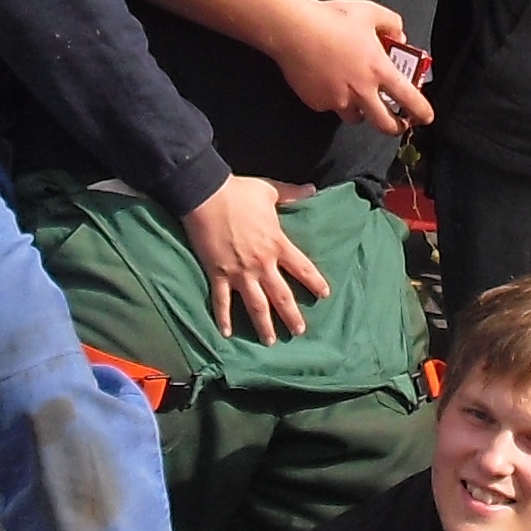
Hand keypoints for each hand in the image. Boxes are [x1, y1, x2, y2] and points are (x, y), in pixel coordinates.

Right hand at [179, 174, 329, 341]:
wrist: (207, 195)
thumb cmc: (239, 192)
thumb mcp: (270, 191)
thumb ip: (292, 194)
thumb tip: (313, 189)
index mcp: (277, 244)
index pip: (302, 268)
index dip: (314, 282)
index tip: (323, 295)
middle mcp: (262, 263)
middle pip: (281, 296)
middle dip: (292, 316)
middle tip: (299, 332)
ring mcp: (239, 272)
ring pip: (255, 305)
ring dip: (264, 325)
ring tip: (270, 341)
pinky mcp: (218, 273)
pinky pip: (222, 301)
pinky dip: (223, 318)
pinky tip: (226, 334)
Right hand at [273, 0, 434, 133]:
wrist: (293, 29)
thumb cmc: (332, 18)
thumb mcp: (369, 12)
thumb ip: (391, 23)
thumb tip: (399, 37)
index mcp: (379, 69)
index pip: (408, 98)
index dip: (421, 111)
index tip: (426, 118)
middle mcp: (361, 91)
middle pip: (384, 124)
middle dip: (394, 127)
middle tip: (396, 124)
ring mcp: (338, 100)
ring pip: (355, 118)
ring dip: (361, 112)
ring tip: (357, 98)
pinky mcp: (317, 102)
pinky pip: (330, 106)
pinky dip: (333, 99)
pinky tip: (327, 82)